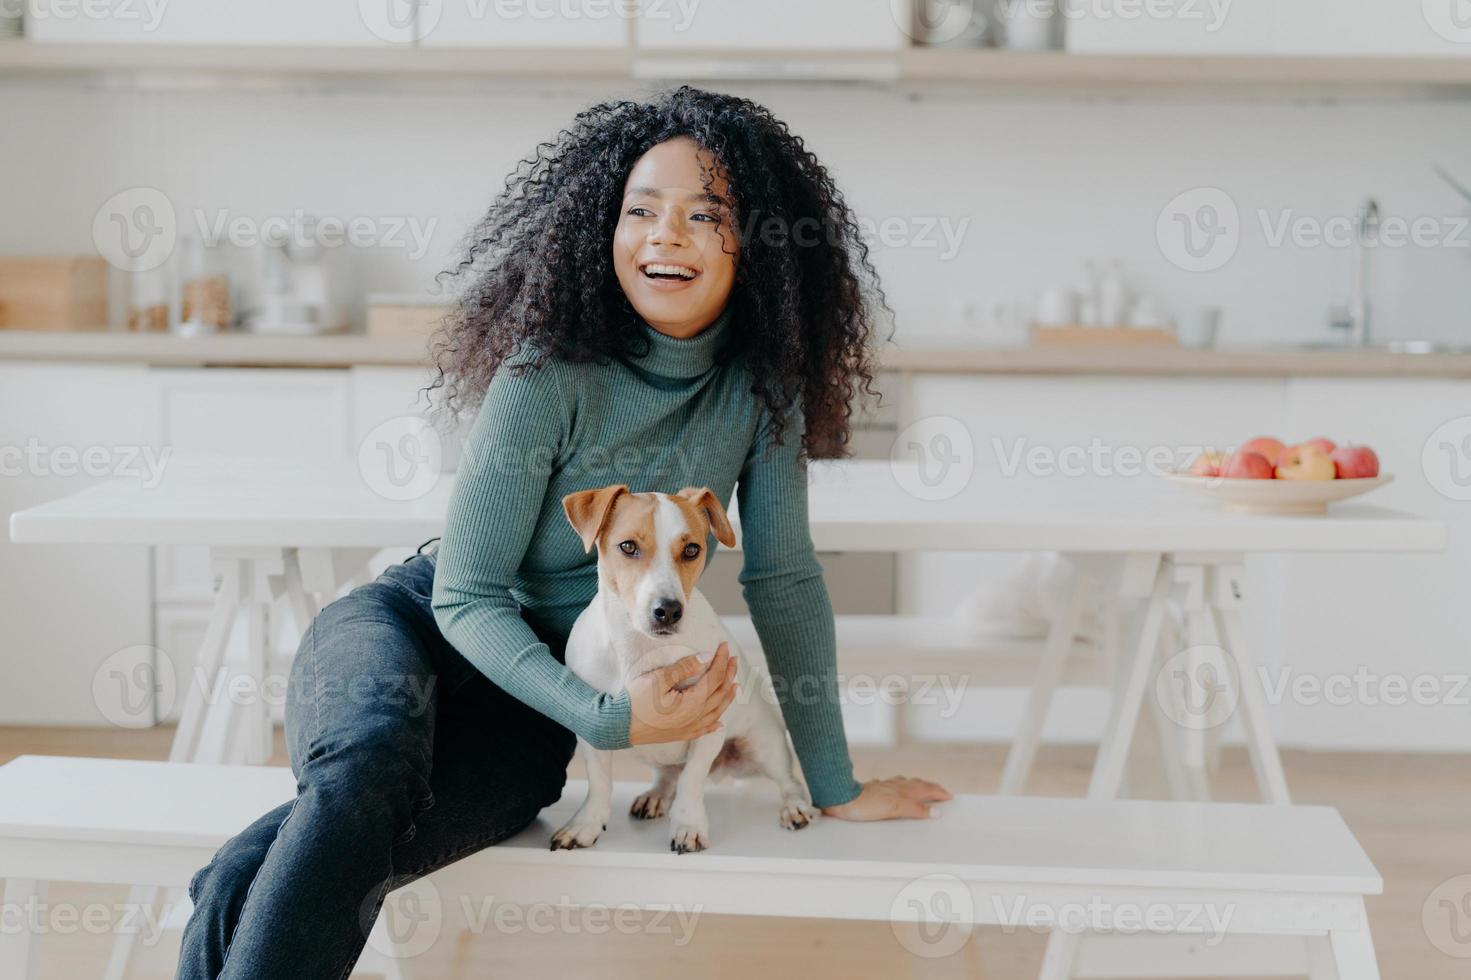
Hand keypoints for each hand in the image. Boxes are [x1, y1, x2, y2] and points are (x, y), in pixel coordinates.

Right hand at [627, 641, 738, 745]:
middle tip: (733, 659)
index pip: (715, 677)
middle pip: (720, 693)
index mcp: (693, 703)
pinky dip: (714, 723)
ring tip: (735, 686)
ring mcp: (688, 729)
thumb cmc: (636, 700)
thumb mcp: (659, 678)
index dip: (722, 660)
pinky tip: (719, 722)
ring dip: (727, 697)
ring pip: (716, 712)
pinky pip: (703, 730)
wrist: (618, 725)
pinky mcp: (679, 735)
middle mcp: (695, 718)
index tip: (725, 646)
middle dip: (729, 674)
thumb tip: (706, 657)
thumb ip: (684, 668)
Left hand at [820, 776, 952, 820]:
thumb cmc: (866, 804)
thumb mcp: (895, 808)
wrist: (842, 799)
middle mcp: (895, 786)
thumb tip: (936, 811)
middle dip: (931, 788)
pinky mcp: (874, 790)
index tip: (949, 796)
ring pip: (906, 784)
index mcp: (903, 790)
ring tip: (923, 787)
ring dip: (918, 786)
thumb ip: (915, 809)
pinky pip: (893, 786)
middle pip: (918, 785)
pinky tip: (895, 788)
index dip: (938, 793)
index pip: (926, 790)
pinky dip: (901, 787)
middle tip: (942, 791)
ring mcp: (884, 786)